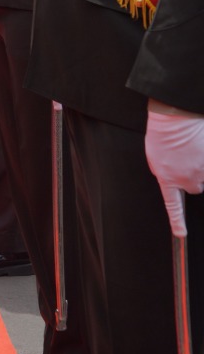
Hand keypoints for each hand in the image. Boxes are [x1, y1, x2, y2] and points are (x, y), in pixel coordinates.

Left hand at [147, 103, 203, 236]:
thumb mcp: (155, 158)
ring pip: (203, 177)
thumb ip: (165, 173)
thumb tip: (175, 182)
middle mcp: (185, 179)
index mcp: (166, 178)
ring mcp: (200, 172)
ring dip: (199, 167)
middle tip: (186, 160)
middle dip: (192, 177)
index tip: (181, 235)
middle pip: (194, 187)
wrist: (175, 117)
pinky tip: (197, 148)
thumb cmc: (162, 134)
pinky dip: (201, 160)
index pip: (173, 205)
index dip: (177, 222)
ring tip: (192, 150)